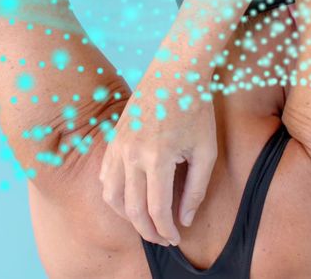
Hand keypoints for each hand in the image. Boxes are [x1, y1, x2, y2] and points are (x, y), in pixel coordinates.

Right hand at [99, 89, 217, 245]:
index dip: (167, 231)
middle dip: (148, 231)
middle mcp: (132, 154)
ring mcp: (118, 146)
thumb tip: (185, 218)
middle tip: (163, 239)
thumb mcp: (205, 151)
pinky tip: (129, 199)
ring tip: (145, 223)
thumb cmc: (195, 109)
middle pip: (132, 210)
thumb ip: (196, 189)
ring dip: (127, 217)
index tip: (176, 238)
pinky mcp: (114, 139)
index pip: (157, 210)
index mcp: (157, 158)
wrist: (175, 72)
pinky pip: (105, 176)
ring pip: (111, 196)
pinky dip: (114, 194)